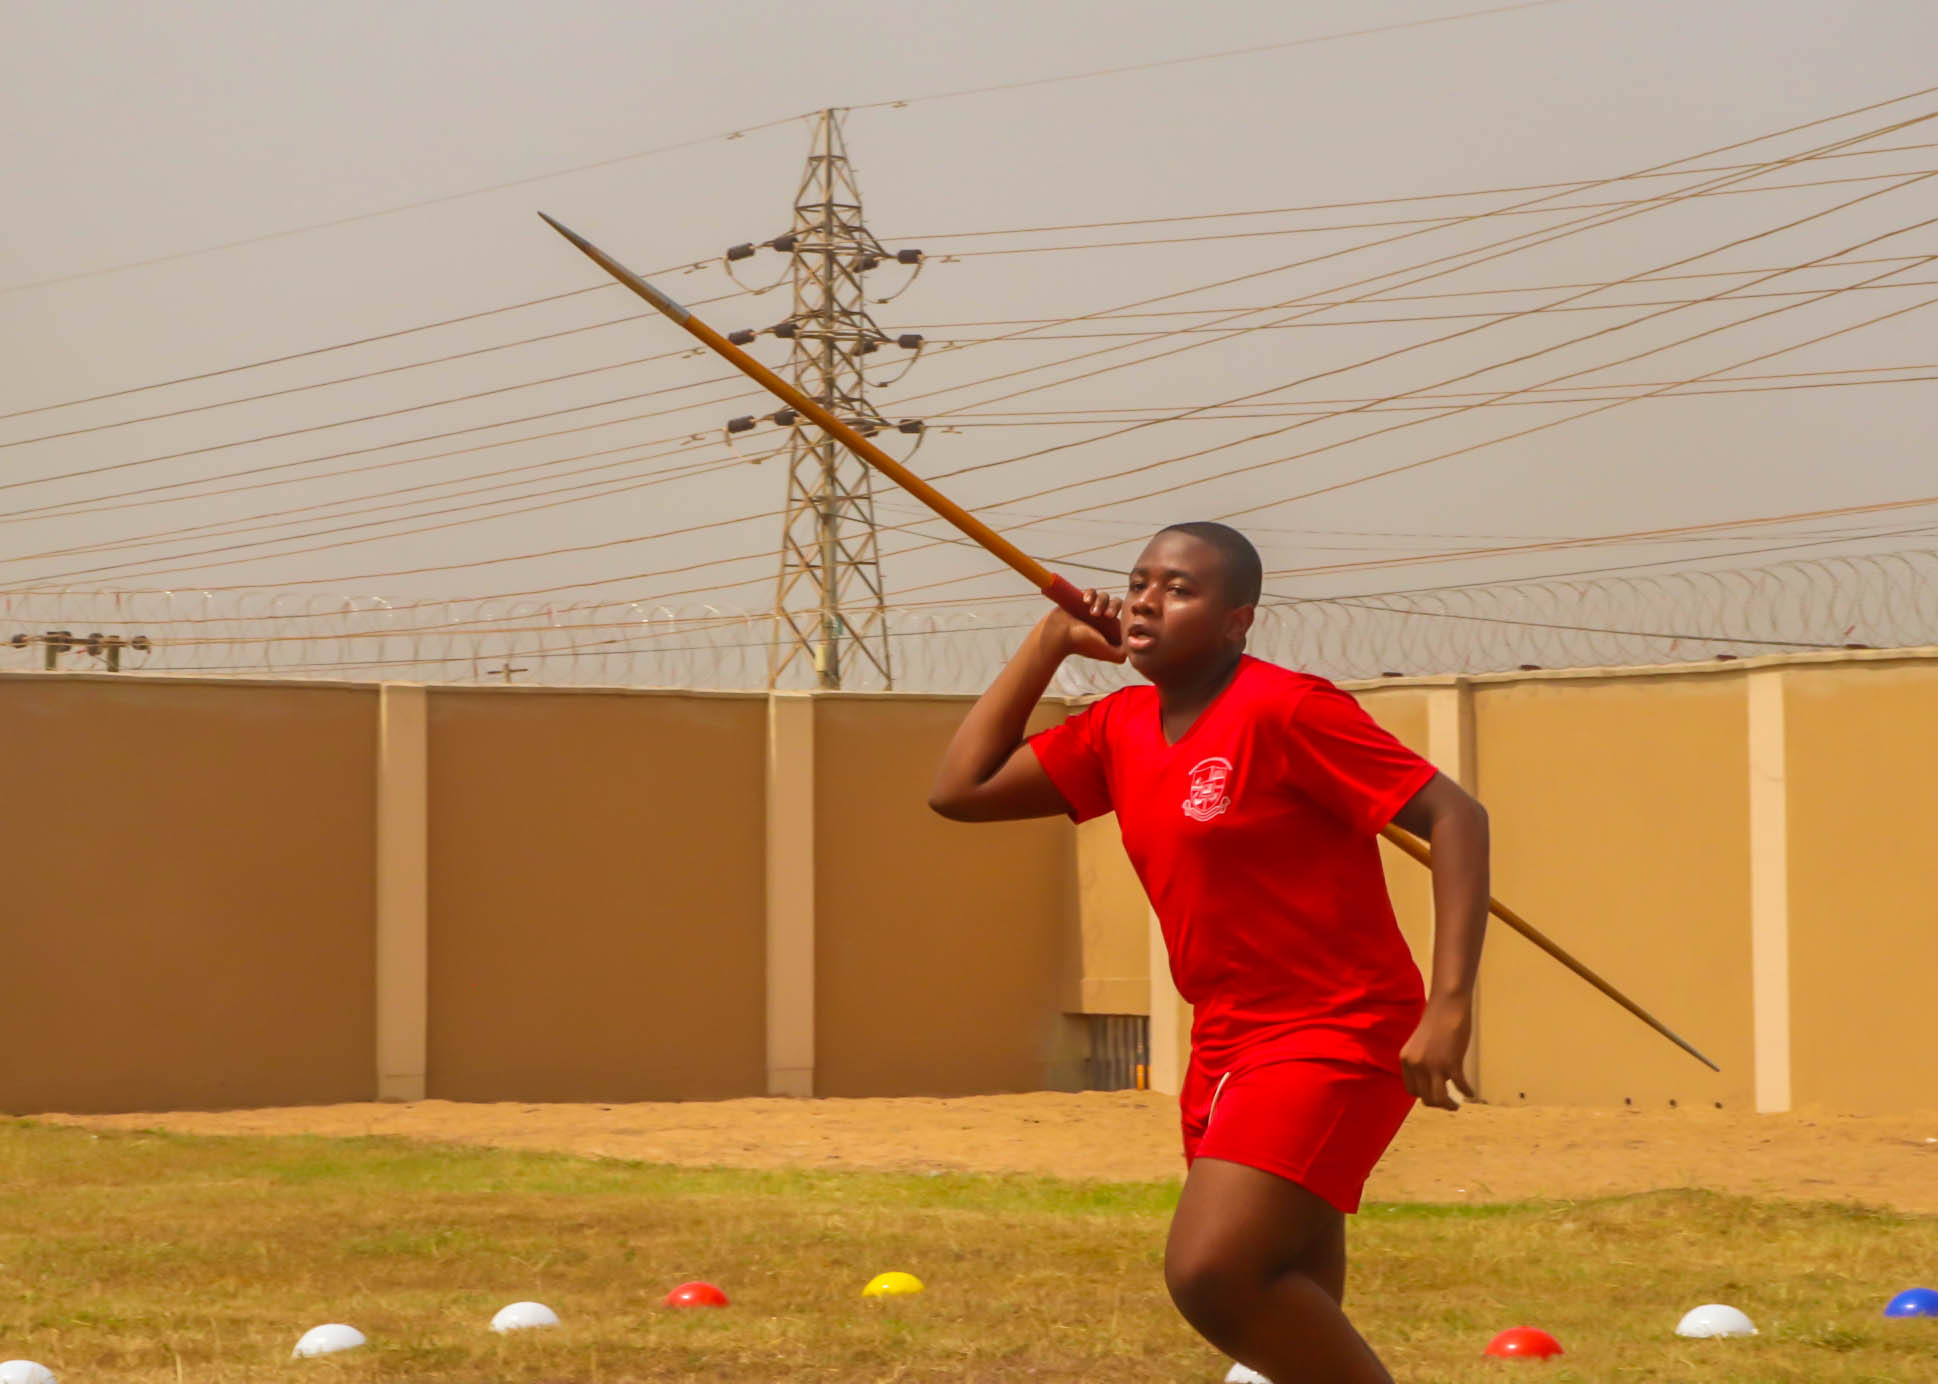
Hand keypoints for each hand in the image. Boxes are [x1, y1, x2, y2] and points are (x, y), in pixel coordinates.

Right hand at [1039, 588, 1125, 663]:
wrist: (1058, 635)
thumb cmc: (1081, 644)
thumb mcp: (1106, 652)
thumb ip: (1122, 654)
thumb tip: (1131, 646)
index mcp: (1108, 629)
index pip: (1123, 615)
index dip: (1121, 613)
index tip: (1111, 617)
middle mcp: (1100, 619)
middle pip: (1116, 603)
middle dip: (1112, 606)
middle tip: (1106, 615)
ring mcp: (1090, 609)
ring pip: (1104, 596)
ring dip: (1101, 602)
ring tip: (1092, 612)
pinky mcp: (1080, 600)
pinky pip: (1092, 591)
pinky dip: (1091, 594)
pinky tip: (1086, 601)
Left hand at [1399, 995, 1474, 1110]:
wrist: (1447, 1006)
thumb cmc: (1436, 1022)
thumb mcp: (1420, 1045)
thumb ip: (1422, 1063)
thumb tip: (1434, 1081)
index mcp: (1406, 1060)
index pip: (1411, 1090)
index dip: (1423, 1096)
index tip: (1434, 1095)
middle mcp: (1416, 1065)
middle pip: (1425, 1097)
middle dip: (1437, 1103)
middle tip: (1449, 1103)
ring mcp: (1433, 1065)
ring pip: (1439, 1098)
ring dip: (1449, 1105)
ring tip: (1456, 1105)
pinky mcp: (1451, 1063)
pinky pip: (1459, 1085)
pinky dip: (1466, 1091)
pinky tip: (1470, 1092)